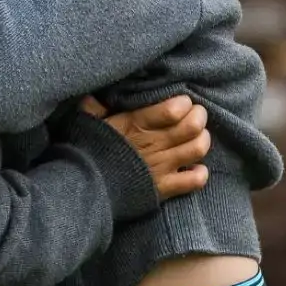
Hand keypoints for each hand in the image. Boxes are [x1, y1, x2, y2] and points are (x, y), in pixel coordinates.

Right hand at [88, 95, 210, 199]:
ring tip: (197, 137)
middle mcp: (154, 143)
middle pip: (192, 126)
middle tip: (196, 115)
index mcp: (136, 123)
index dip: (184, 103)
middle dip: (199, 117)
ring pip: (197, 149)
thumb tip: (96, 96)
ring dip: (202, 140)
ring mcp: (161, 167)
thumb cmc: (87, 151)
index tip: (183, 102)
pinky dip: (199, 173)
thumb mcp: (87, 123)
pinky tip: (194, 167)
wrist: (83, 188)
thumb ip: (94, 107)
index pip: (173, 109)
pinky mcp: (163, 188)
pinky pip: (194, 180)